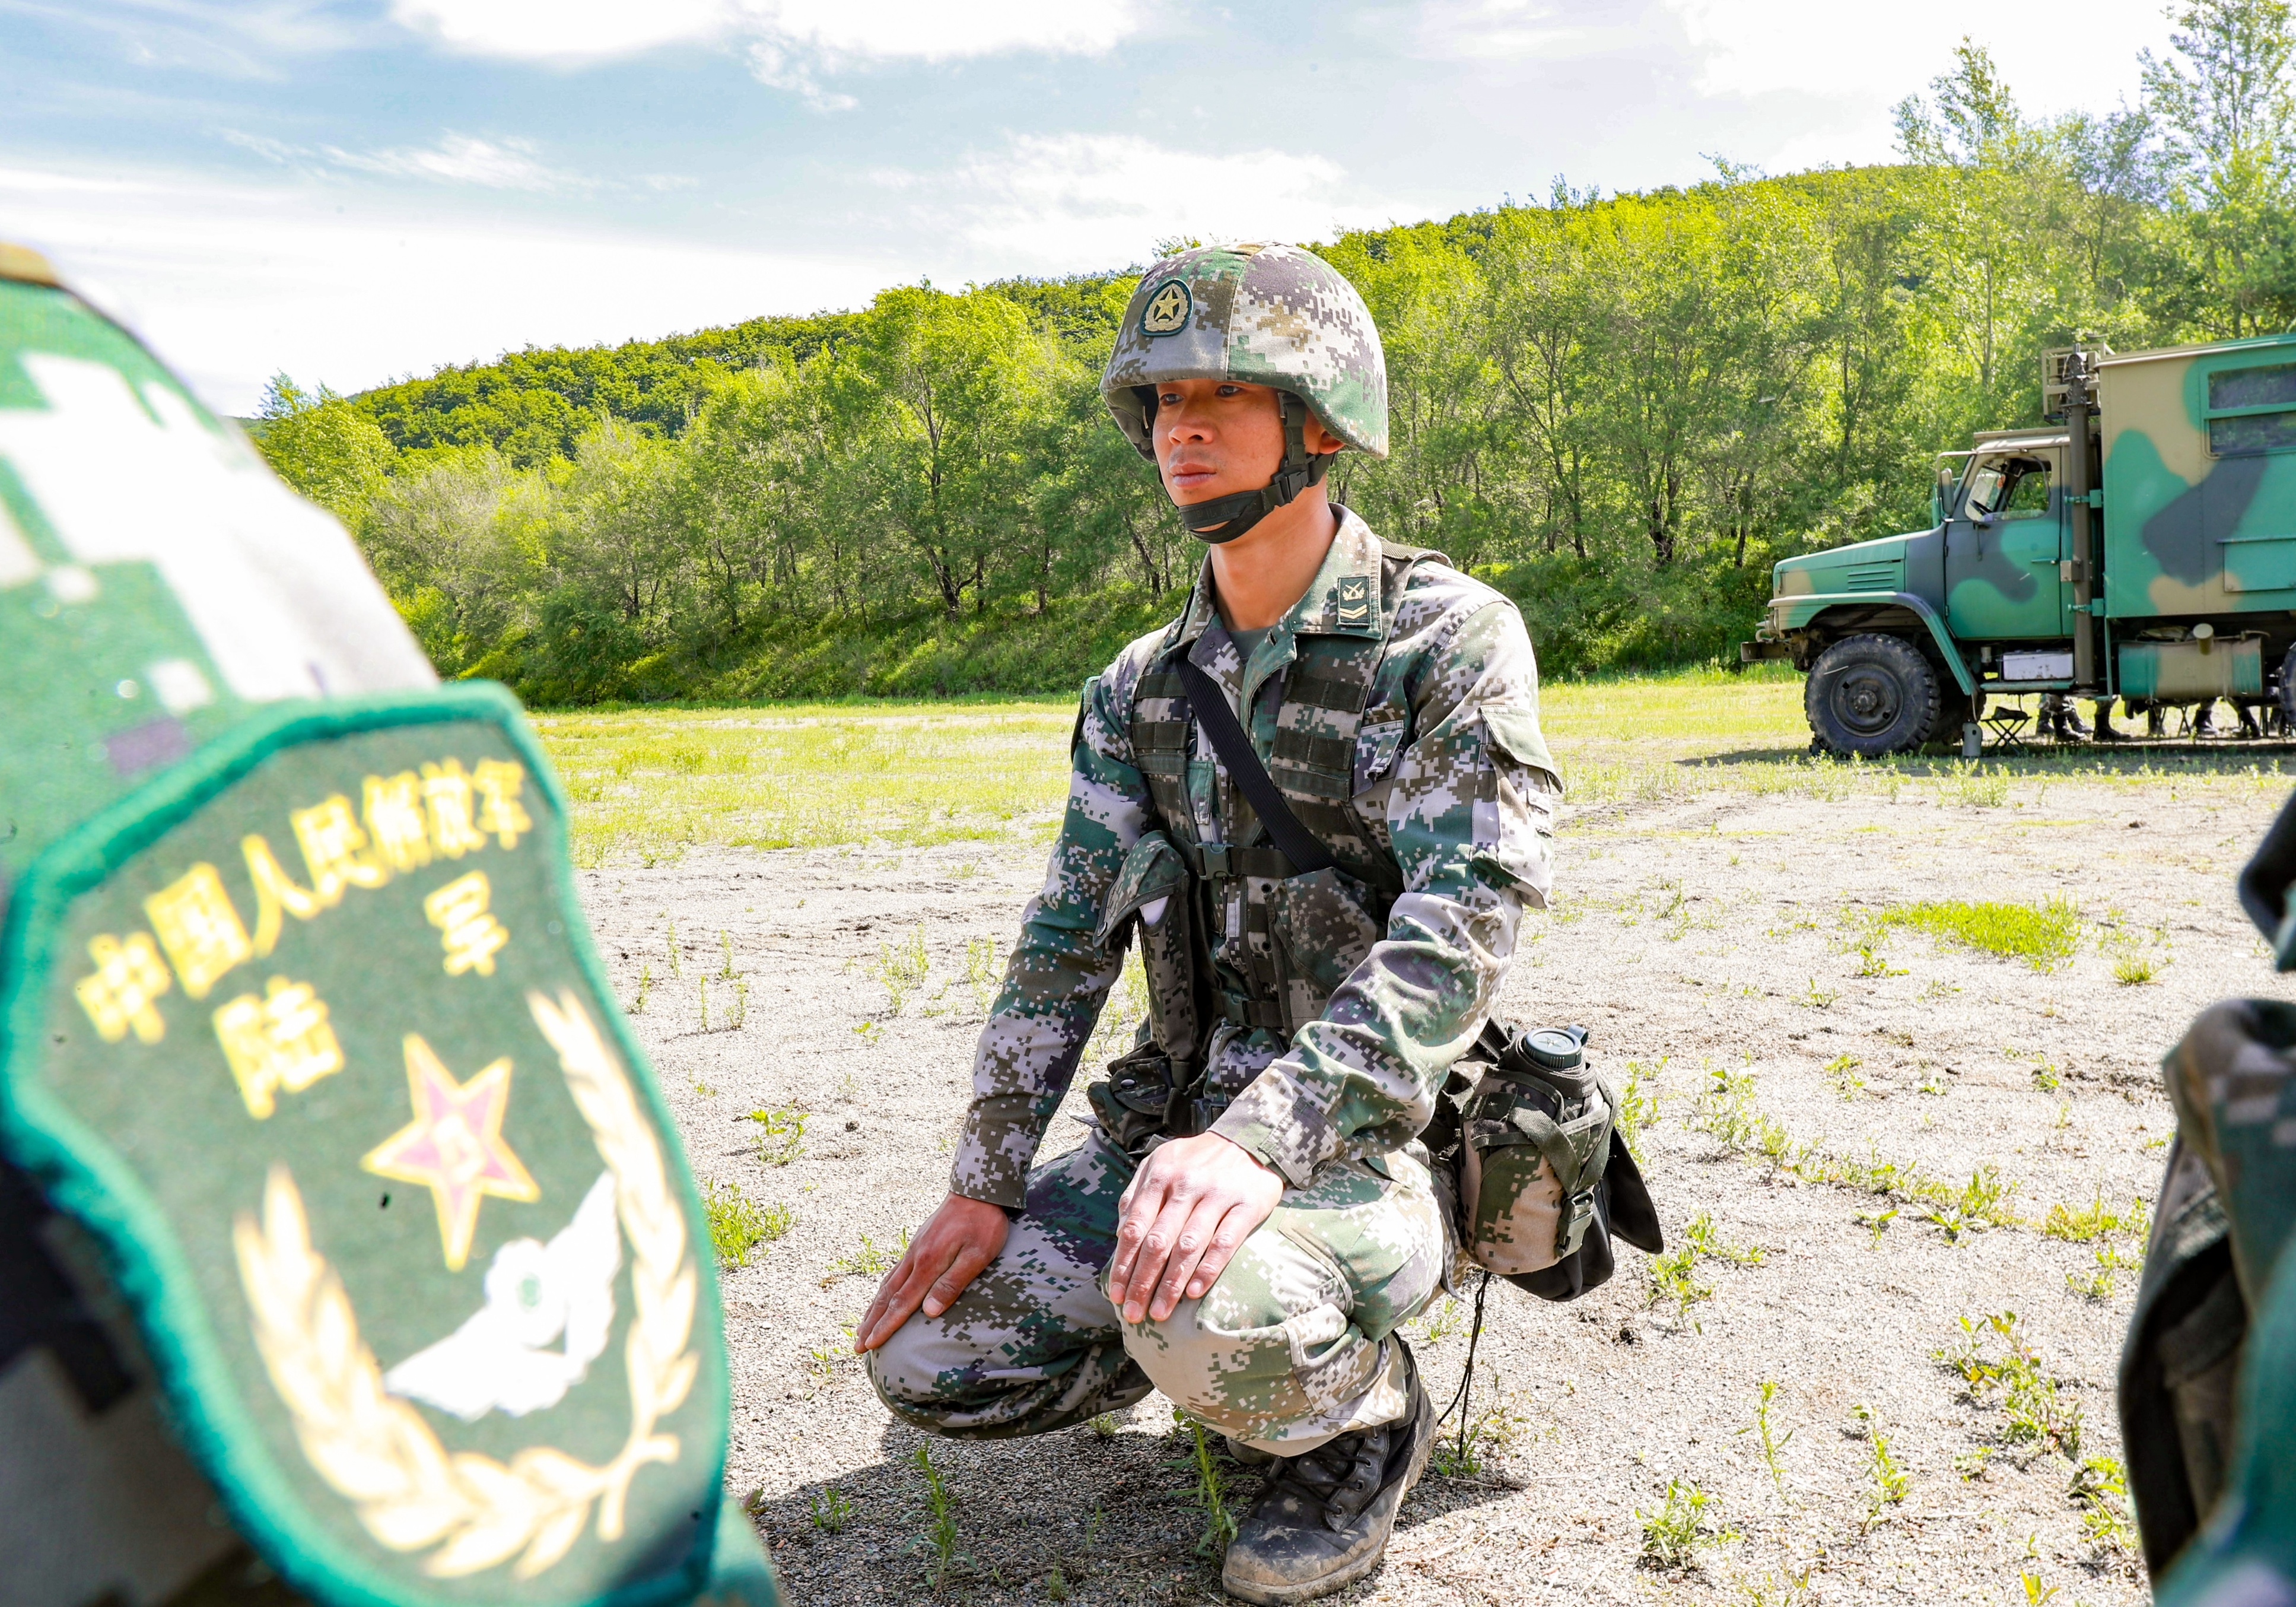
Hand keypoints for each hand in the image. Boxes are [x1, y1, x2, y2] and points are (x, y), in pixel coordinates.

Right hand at [853, 1193, 1008, 1352]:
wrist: (978, 1190)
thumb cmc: (983, 1224)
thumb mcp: (977, 1255)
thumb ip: (952, 1283)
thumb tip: (928, 1313)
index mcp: (927, 1264)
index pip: (902, 1303)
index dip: (885, 1326)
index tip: (870, 1345)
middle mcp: (914, 1258)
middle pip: (888, 1297)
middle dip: (872, 1323)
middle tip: (857, 1346)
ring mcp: (914, 1250)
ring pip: (888, 1284)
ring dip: (874, 1308)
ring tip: (862, 1327)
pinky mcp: (919, 1243)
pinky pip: (894, 1272)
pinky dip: (884, 1290)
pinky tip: (883, 1296)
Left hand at [1106, 1133, 1282, 1324]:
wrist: (1249, 1139)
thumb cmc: (1196, 1160)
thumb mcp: (1160, 1163)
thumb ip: (1137, 1194)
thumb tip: (1119, 1235)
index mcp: (1160, 1175)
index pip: (1134, 1227)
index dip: (1123, 1264)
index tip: (1115, 1295)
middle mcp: (1187, 1185)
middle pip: (1157, 1242)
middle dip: (1142, 1282)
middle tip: (1133, 1314)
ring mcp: (1218, 1195)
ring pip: (1188, 1246)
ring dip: (1171, 1284)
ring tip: (1159, 1313)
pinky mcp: (1248, 1205)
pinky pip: (1225, 1242)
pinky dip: (1208, 1269)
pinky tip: (1193, 1292)